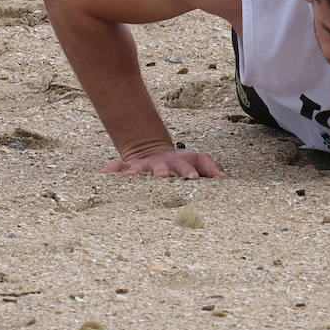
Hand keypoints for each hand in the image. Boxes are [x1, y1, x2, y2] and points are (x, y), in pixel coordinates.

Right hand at [103, 145, 226, 178]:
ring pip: (140, 168)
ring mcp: (145, 165)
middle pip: (163, 167)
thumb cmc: (182, 163)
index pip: (187, 166)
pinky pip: (118, 167)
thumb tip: (223, 178)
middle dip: (163, 172)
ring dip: (136, 172)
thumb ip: (212, 167)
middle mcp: (162, 164)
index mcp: (180, 163)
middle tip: (162, 177)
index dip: (190, 172)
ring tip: (130, 177)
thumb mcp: (199, 161)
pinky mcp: (129, 167)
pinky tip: (105, 173)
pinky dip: (112, 170)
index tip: (193, 179)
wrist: (153, 151)